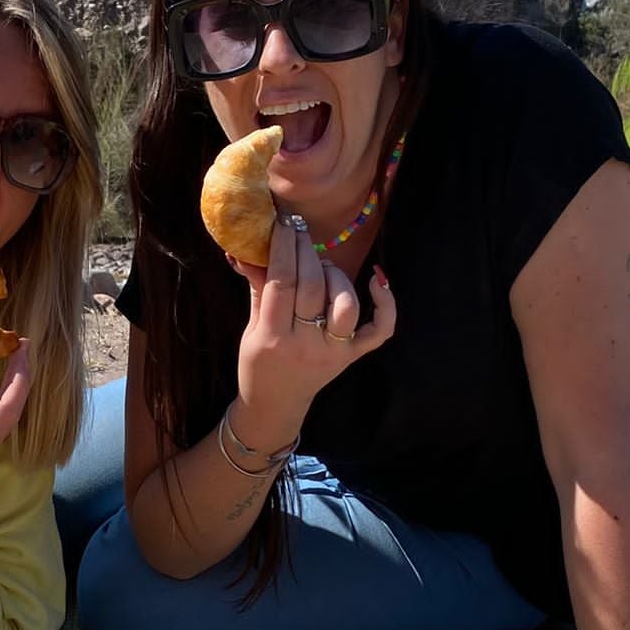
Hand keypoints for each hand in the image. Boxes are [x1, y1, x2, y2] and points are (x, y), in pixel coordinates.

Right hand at [228, 215, 395, 448]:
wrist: (276, 406)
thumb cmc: (258, 363)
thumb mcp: (250, 328)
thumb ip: (256, 288)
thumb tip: (244, 248)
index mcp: (273, 339)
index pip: (282, 283)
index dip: (283, 248)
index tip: (282, 224)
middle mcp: (306, 346)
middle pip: (312, 287)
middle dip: (306, 251)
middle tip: (298, 230)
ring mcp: (334, 352)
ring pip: (346, 304)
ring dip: (334, 274)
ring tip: (320, 265)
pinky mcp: (353, 356)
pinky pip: (380, 330)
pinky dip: (385, 303)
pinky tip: (376, 278)